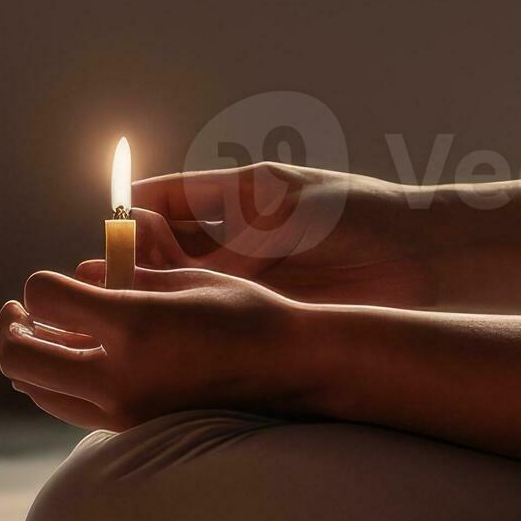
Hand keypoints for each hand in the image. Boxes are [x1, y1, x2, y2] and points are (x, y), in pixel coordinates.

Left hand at [0, 267, 307, 431]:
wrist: (290, 372)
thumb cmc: (244, 313)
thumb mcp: (182, 279)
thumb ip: (120, 280)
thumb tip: (74, 280)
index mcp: (133, 326)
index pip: (42, 299)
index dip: (37, 284)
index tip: (51, 282)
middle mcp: (118, 375)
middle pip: (18, 357)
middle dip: (9, 328)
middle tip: (17, 312)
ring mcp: (122, 409)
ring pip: (37, 389)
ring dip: (29, 357)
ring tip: (41, 333)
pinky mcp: (130, 428)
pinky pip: (68, 408)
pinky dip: (57, 381)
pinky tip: (75, 359)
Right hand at [129, 165, 440, 306]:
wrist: (423, 255)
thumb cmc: (360, 214)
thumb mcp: (285, 216)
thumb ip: (229, 242)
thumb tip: (177, 267)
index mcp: (243, 194)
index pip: (174, 197)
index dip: (137, 208)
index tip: (106, 221)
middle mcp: (242, 235)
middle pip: (172, 244)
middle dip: (134, 256)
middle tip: (97, 273)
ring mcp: (255, 272)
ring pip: (189, 281)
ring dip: (154, 290)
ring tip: (116, 302)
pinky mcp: (271, 306)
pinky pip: (218, 310)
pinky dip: (189, 317)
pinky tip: (163, 326)